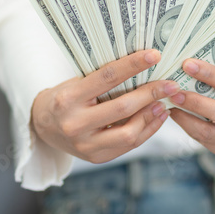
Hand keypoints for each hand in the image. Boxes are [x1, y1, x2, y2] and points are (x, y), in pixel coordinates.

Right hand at [31, 49, 180, 163]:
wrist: (43, 126)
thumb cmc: (65, 98)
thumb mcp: (77, 83)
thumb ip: (104, 79)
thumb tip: (145, 67)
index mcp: (68, 99)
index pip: (107, 78)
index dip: (133, 65)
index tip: (155, 55)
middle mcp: (75, 124)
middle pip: (122, 108)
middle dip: (151, 94)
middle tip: (171, 83)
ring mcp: (85, 145)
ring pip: (129, 132)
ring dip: (152, 115)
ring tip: (165, 101)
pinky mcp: (96, 158)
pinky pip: (129, 145)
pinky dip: (148, 129)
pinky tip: (158, 115)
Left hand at [167, 58, 214, 155]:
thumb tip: (190, 65)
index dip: (210, 75)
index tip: (188, 65)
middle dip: (196, 102)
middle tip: (175, 92)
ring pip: (210, 132)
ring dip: (187, 118)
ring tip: (172, 104)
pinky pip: (204, 141)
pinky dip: (188, 127)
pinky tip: (179, 115)